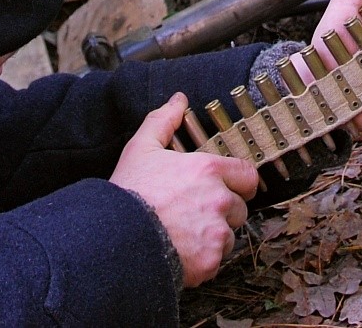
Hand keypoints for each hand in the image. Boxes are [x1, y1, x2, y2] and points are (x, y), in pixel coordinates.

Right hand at [111, 94, 259, 287]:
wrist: (114, 238)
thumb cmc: (128, 193)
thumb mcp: (141, 148)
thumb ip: (163, 121)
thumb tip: (178, 100)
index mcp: (209, 170)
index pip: (247, 176)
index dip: (237, 183)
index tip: (223, 189)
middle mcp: (219, 199)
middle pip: (239, 208)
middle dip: (222, 213)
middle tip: (193, 214)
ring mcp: (217, 232)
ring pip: (229, 237)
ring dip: (213, 238)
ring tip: (184, 235)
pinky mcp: (210, 261)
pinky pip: (217, 261)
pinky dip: (203, 260)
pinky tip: (181, 252)